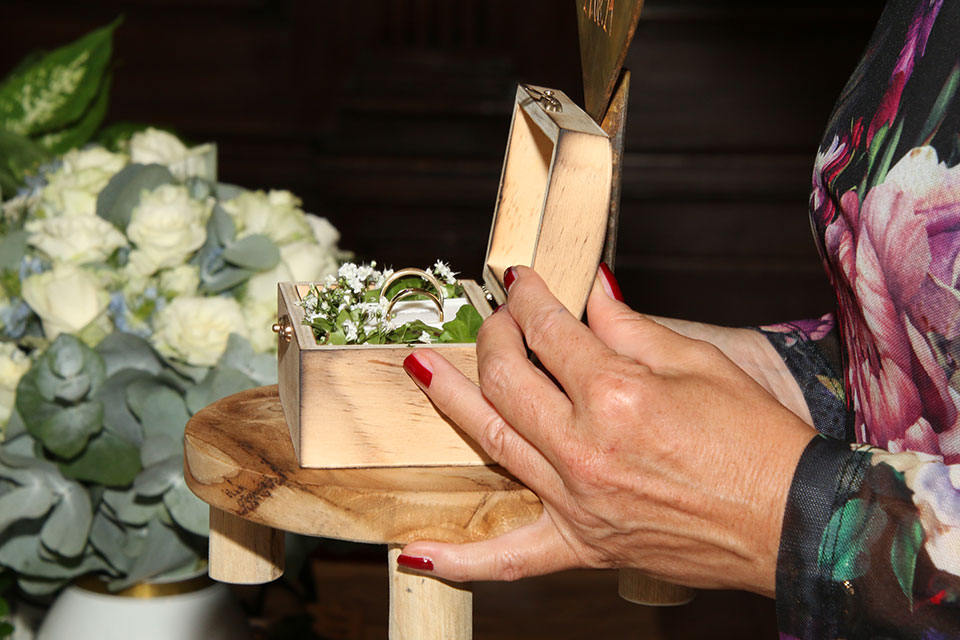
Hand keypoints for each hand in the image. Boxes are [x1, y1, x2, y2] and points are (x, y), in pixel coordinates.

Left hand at [399, 266, 815, 595]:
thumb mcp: (698, 362)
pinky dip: (460, 558)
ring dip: (450, 399)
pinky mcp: (584, 544)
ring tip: (420, 369)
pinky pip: (510, 560)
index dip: (529, 297)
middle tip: (496, 318)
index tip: (520, 281)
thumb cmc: (757, 441)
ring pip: (492, 442)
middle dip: (494, 336)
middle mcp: (585, 448)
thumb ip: (629, 326)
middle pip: (507, 379)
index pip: (548, 330)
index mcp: (616, 394)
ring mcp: (577, 502)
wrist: (793, 520)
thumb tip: (590, 290)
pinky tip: (412, 551)